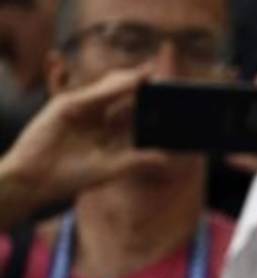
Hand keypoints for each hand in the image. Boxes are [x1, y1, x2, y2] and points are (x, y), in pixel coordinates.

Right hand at [0, 66, 168, 215]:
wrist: (36, 179)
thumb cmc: (71, 177)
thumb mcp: (111, 169)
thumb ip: (137, 161)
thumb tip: (166, 159)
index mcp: (110, 131)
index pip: (136, 114)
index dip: (153, 106)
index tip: (175, 102)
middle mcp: (98, 116)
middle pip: (125, 96)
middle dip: (143, 87)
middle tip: (167, 82)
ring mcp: (82, 108)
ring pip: (111, 89)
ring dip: (130, 80)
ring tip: (151, 74)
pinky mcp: (66, 104)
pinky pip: (94, 94)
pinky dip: (112, 88)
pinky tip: (129, 82)